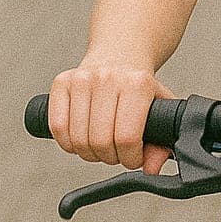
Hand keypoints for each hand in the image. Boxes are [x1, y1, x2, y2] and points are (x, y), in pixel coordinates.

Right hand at [48, 59, 173, 174]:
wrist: (121, 53)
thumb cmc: (140, 86)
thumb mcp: (161, 107)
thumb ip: (163, 139)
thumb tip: (152, 168)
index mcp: (138, 83)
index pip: (127, 137)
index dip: (130, 158)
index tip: (134, 158)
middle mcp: (109, 78)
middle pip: (100, 142)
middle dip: (110, 157)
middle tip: (117, 153)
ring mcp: (83, 78)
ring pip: (77, 139)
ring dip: (89, 153)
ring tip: (102, 146)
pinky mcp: (62, 82)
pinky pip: (57, 127)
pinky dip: (68, 144)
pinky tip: (82, 139)